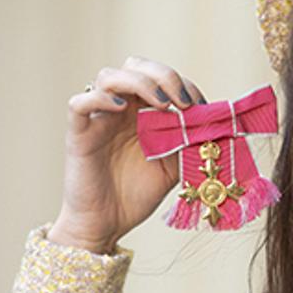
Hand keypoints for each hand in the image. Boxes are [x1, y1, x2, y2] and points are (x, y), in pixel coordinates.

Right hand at [48, 56, 206, 253]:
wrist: (106, 226)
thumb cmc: (135, 196)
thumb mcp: (173, 168)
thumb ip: (187, 145)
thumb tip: (214, 126)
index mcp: (143, 113)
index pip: (160, 79)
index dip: (183, 84)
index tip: (202, 105)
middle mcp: (120, 110)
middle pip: (135, 66)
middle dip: (163, 75)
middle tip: (183, 100)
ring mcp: (98, 119)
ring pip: (109, 77)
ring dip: (139, 82)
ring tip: (162, 104)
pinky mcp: (78, 135)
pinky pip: (79, 103)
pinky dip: (100, 98)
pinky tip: (122, 109)